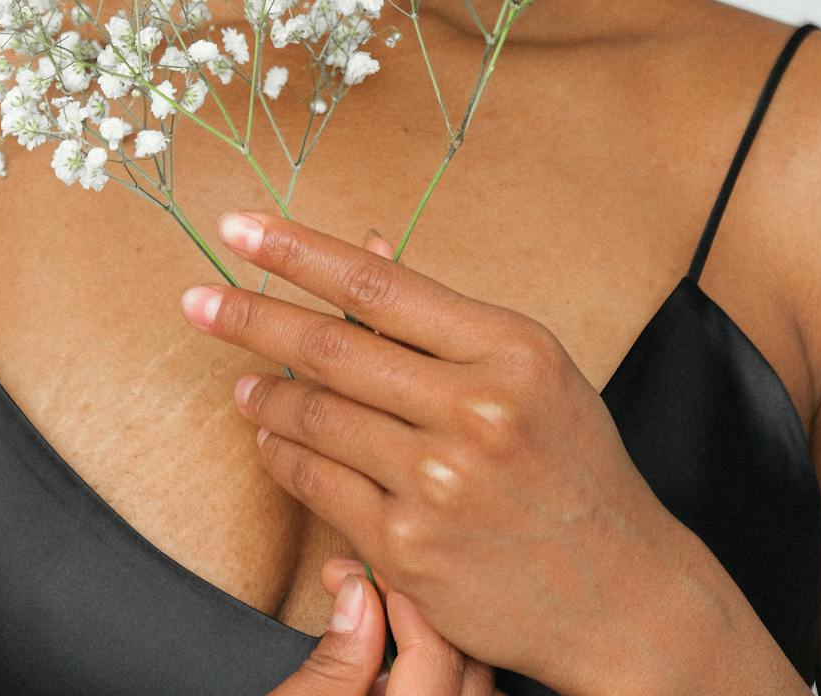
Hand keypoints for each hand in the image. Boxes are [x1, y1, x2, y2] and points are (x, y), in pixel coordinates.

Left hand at [180, 209, 676, 689]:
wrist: (622, 591)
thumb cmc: (574, 465)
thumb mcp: (530, 369)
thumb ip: (444, 320)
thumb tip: (364, 251)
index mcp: (510, 348)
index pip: (379, 285)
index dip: (297, 252)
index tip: (240, 228)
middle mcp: (476, 410)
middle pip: (332, 347)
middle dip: (250, 317)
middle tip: (199, 300)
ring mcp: (439, 484)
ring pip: (317, 419)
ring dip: (264, 395)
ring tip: (241, 380)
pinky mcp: (409, 550)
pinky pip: (320, 487)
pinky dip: (283, 458)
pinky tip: (270, 441)